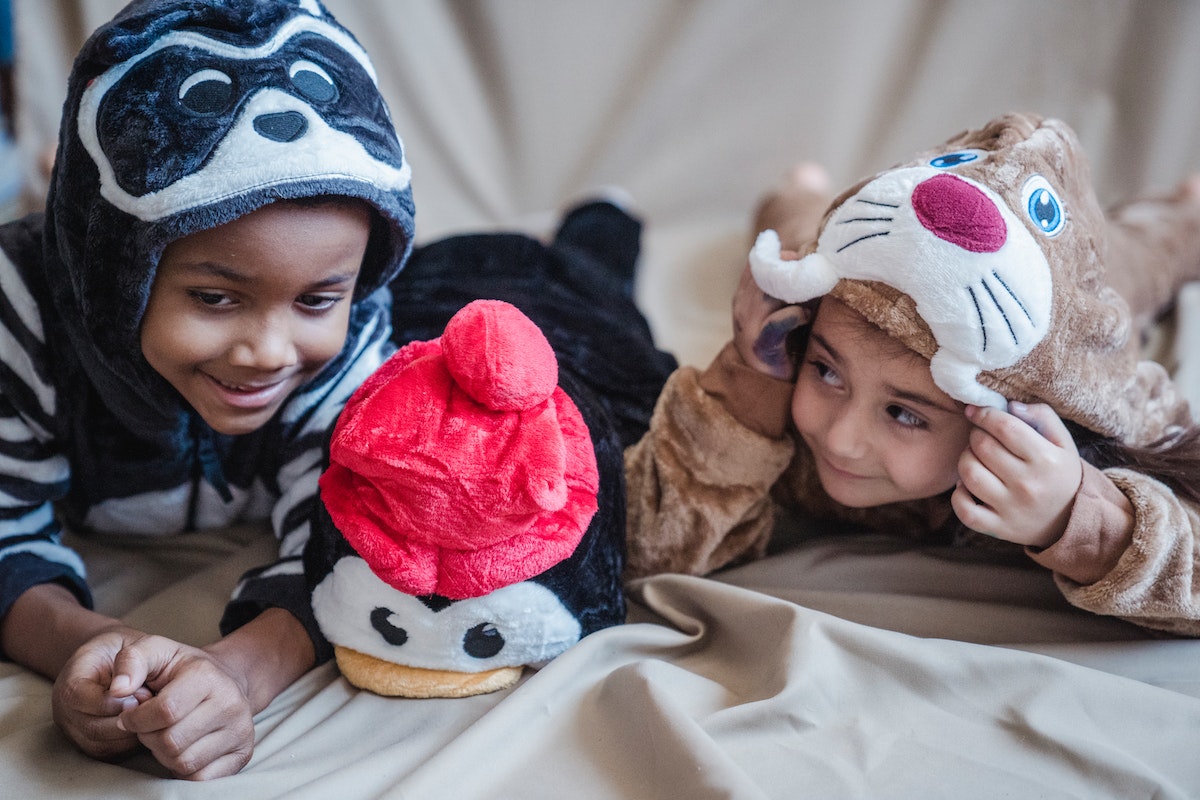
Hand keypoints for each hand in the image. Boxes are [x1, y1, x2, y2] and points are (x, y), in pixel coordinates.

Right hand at [51, 627, 154, 762]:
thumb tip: (123, 688)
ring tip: (148, 711)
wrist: (119, 661)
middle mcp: (66, 712)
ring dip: (133, 731)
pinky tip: (145, 723)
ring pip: (103, 746)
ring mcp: (75, 733)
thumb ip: (131, 660)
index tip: (143, 691)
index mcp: (70, 684)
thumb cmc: (128, 651)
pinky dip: (131, 742)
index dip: (114, 700)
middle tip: (150, 703)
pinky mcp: (91, 747)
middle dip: (128, 717)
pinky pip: (110, 754)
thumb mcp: (132, 644)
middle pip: (93, 729)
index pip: (81, 700)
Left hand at [109, 635, 255, 779]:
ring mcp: (241, 730)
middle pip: (171, 742)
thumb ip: (131, 661)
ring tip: (167, 734)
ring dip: (164, 754)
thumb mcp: (156, 651)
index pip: (165, 711)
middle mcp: (231, 703)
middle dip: (150, 737)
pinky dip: (184, 769)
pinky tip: (184, 748)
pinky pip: (200, 778)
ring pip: (184, 763)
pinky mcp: (243, 753)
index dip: (137, 719)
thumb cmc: (183, 669)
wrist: (227, 679)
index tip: (131, 715)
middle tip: (151, 725)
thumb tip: (117, 690)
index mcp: (208, 676)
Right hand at [731, 259, 811, 379]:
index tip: (803, 258)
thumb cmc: (783, 340)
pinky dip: (796, 315)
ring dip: (797, 290)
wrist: (771, 381)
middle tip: (815, 272)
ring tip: (815, 291)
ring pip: (770, 294)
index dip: (780, 257)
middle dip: (791, 271)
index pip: (757, 263)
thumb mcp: (781, 306)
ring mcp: (749, 327)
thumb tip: (811, 260)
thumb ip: (789, 285)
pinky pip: (777, 323)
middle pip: (764, 275)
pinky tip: (807, 315)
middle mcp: (742, 307)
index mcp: (744, 295)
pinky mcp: (762, 346)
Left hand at [951, 402, 1082, 547]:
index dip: (984, 414)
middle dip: (976, 435)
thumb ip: (1042, 416)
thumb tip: (1010, 406)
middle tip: (981, 436)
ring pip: (969, 473)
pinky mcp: (999, 528)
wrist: (1072, 521)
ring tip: (975, 458)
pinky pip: (964, 509)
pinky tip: (967, 486)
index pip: (1004, 427)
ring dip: (965, 459)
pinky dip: (958, 495)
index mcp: (1046, 460)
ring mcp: (1011, 508)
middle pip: (982, 447)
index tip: (976, 411)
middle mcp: (1028, 485)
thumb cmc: (1060, 474)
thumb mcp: (1063, 442)